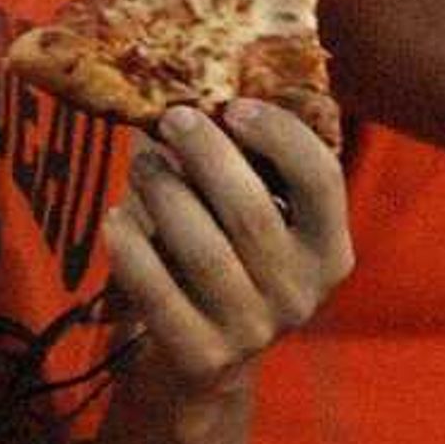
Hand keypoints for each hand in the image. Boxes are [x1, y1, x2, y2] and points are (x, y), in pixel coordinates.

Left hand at [100, 101, 351, 390]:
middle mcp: (301, 293)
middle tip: (173, 117)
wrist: (205, 361)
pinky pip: (158, 293)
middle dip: (207, 154)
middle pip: (251, 211)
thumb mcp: (252, 214)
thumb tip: (193, 82)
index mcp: (328, 249)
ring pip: (203, 249)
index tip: (235, 104)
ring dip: (165, 194)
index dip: (280, 135)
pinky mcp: (203, 357)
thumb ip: (242, 160)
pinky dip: (132, 249)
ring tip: (140, 163)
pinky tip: (115, 219)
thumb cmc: (229, 257)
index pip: (322, 179)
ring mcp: (254, 330)